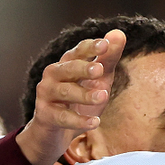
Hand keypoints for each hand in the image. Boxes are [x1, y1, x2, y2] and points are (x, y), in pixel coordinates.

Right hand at [16, 30, 126, 164]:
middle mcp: (54, 75)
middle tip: (100, 69)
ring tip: (103, 96)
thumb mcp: (98, 79)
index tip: (105, 44)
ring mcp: (47, 94)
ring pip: (65, 92)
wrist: (57, 131)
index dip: (90, 47)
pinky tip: (95, 122)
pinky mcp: (45, 115)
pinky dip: (78, 120)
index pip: (78, 51)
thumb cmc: (79, 100)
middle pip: (68, 68)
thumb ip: (108, 58)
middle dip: (83, 68)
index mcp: (68, 63)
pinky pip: (62, 117)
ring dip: (84, 94)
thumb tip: (119, 33)